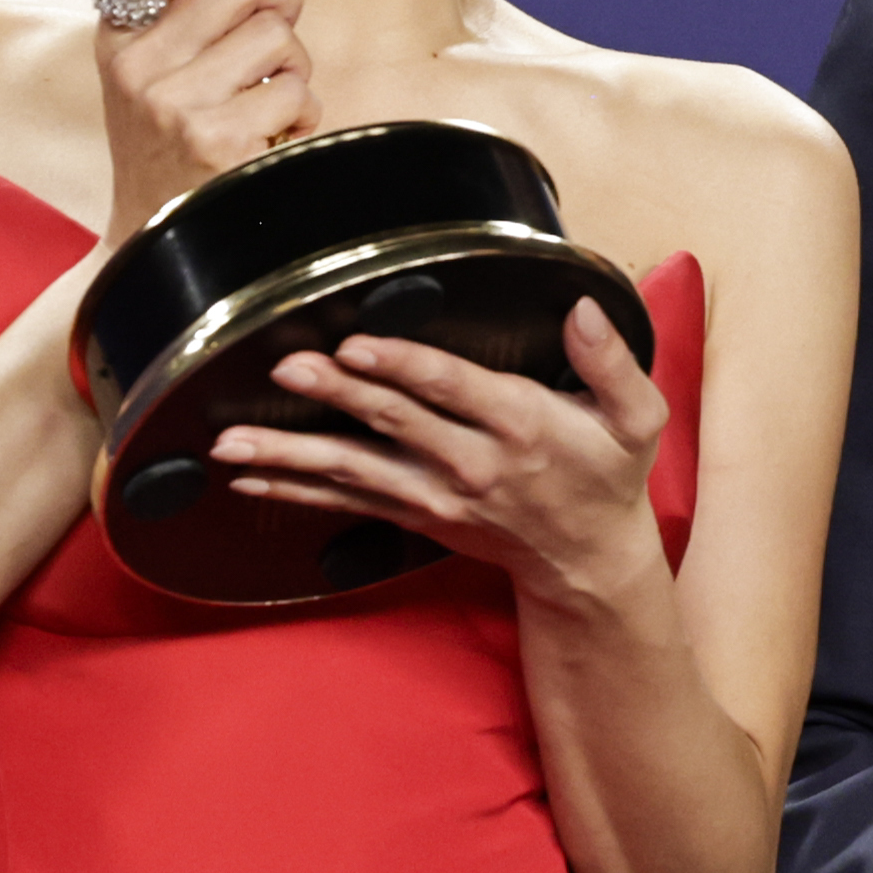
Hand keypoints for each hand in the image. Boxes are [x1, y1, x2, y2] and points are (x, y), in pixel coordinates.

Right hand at [94, 0, 305, 229]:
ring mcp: (177, 105)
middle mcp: (139, 69)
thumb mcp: (147, 83)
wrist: (155, 251)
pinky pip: (296, 94)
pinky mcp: (220, 141)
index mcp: (118, 44)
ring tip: (269, 99)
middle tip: (281, 26)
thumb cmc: (167, 156)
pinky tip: (275, 136)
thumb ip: (181, 22)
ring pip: (280, 39)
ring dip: (293, 67)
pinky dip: (302, 114)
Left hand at [214, 300, 674, 613]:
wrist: (589, 564)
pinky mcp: (417, 515)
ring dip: (291, 454)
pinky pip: (346, 501)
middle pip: (393, 423)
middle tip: (286, 367)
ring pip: (354, 470)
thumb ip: (614, 360)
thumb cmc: (608, 478)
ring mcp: (438, 496)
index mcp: (522, 426)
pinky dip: (294, 490)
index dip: (403, 366)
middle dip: (335, 393)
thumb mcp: (638, 418)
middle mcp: (472, 464)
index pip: (453, 390)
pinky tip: (249, 476)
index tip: (358, 343)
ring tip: (234, 441)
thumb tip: (585, 308)